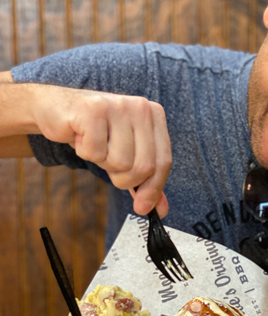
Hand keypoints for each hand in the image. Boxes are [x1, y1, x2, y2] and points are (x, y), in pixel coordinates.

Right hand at [28, 84, 171, 214]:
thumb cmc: (93, 132)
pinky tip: (81, 136)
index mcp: (154, 115)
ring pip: (120, 162)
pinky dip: (85, 152)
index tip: (143, 207)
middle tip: (108, 163)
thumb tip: (160, 209)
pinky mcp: (94, 111)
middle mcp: (141, 107)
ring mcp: (118, 107)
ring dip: (102, 162)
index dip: (153, 189)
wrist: (55, 107)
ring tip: (94, 144)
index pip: (163, 161)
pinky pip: (95, 153)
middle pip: (144, 167)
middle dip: (123, 178)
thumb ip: (144, 178)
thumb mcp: (124, 153)